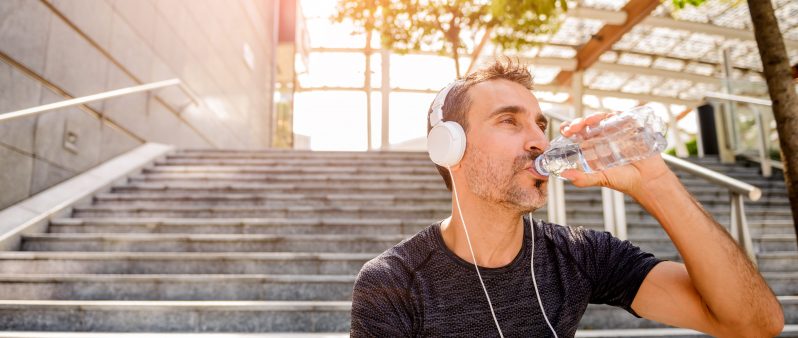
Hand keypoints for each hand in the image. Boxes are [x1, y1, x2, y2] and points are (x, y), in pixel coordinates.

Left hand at [558, 112, 676, 197]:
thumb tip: (564, 175)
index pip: (578, 132)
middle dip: (579, 122)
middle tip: (573, 127)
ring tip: (588, 121)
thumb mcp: (601, 179)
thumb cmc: (623, 180)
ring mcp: (618, 131)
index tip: (564, 131)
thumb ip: (583, 179)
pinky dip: (617, 115)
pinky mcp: (633, 128)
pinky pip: (624, 117)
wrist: (648, 181)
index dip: (570, 128)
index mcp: (593, 145)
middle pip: (588, 123)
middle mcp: (604, 136)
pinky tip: (611, 117)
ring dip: (595, 117)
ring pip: (604, 117)